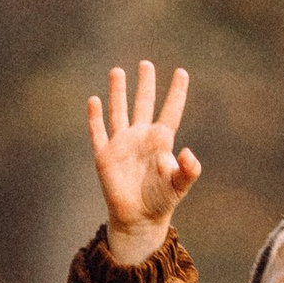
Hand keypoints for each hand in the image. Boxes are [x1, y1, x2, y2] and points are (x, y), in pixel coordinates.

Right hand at [89, 60, 199, 265]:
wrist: (138, 219)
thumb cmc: (161, 201)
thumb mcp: (180, 186)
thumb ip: (189, 170)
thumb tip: (187, 153)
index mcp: (161, 141)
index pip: (170, 110)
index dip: (176, 92)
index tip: (182, 72)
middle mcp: (141, 137)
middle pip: (143, 104)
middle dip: (145, 84)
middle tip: (146, 63)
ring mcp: (122, 144)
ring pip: (119, 111)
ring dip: (118, 92)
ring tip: (117, 71)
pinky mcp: (104, 155)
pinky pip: (98, 132)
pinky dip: (95, 117)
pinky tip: (94, 100)